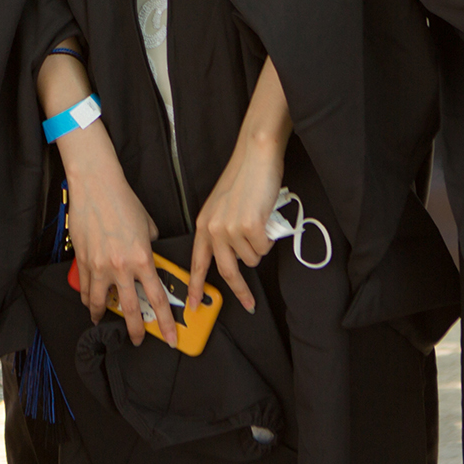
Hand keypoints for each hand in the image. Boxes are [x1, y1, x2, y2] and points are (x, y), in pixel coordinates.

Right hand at [57, 126, 175, 347]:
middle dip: (135, 330)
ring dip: (103, 315)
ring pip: (101, 303)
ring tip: (104, 321)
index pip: (158, 300)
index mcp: (143, 259)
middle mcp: (122, 267)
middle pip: (131, 310)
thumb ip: (151, 248)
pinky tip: (90, 302)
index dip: (165, 323)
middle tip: (136, 340)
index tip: (170, 339)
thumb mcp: (148, 227)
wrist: (96, 187)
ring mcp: (100, 266)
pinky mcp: (83, 260)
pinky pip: (86, 288)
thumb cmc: (124, 202)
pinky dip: (88, 298)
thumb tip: (151, 259)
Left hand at [188, 130, 283, 313]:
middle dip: (240, 290)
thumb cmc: (243, 179)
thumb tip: (236, 255)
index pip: (197, 261)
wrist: (255, 157)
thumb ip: (222, 231)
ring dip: (259, 247)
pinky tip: (265, 218)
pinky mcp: (249, 227)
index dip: (195, 286)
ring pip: (252, 259)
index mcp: (203, 224)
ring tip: (259, 224)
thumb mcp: (222, 207)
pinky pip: (264, 248)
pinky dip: (269, 237)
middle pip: (227, 271)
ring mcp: (230, 229)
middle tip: (250, 303)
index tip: (194, 305)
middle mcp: (213, 229)